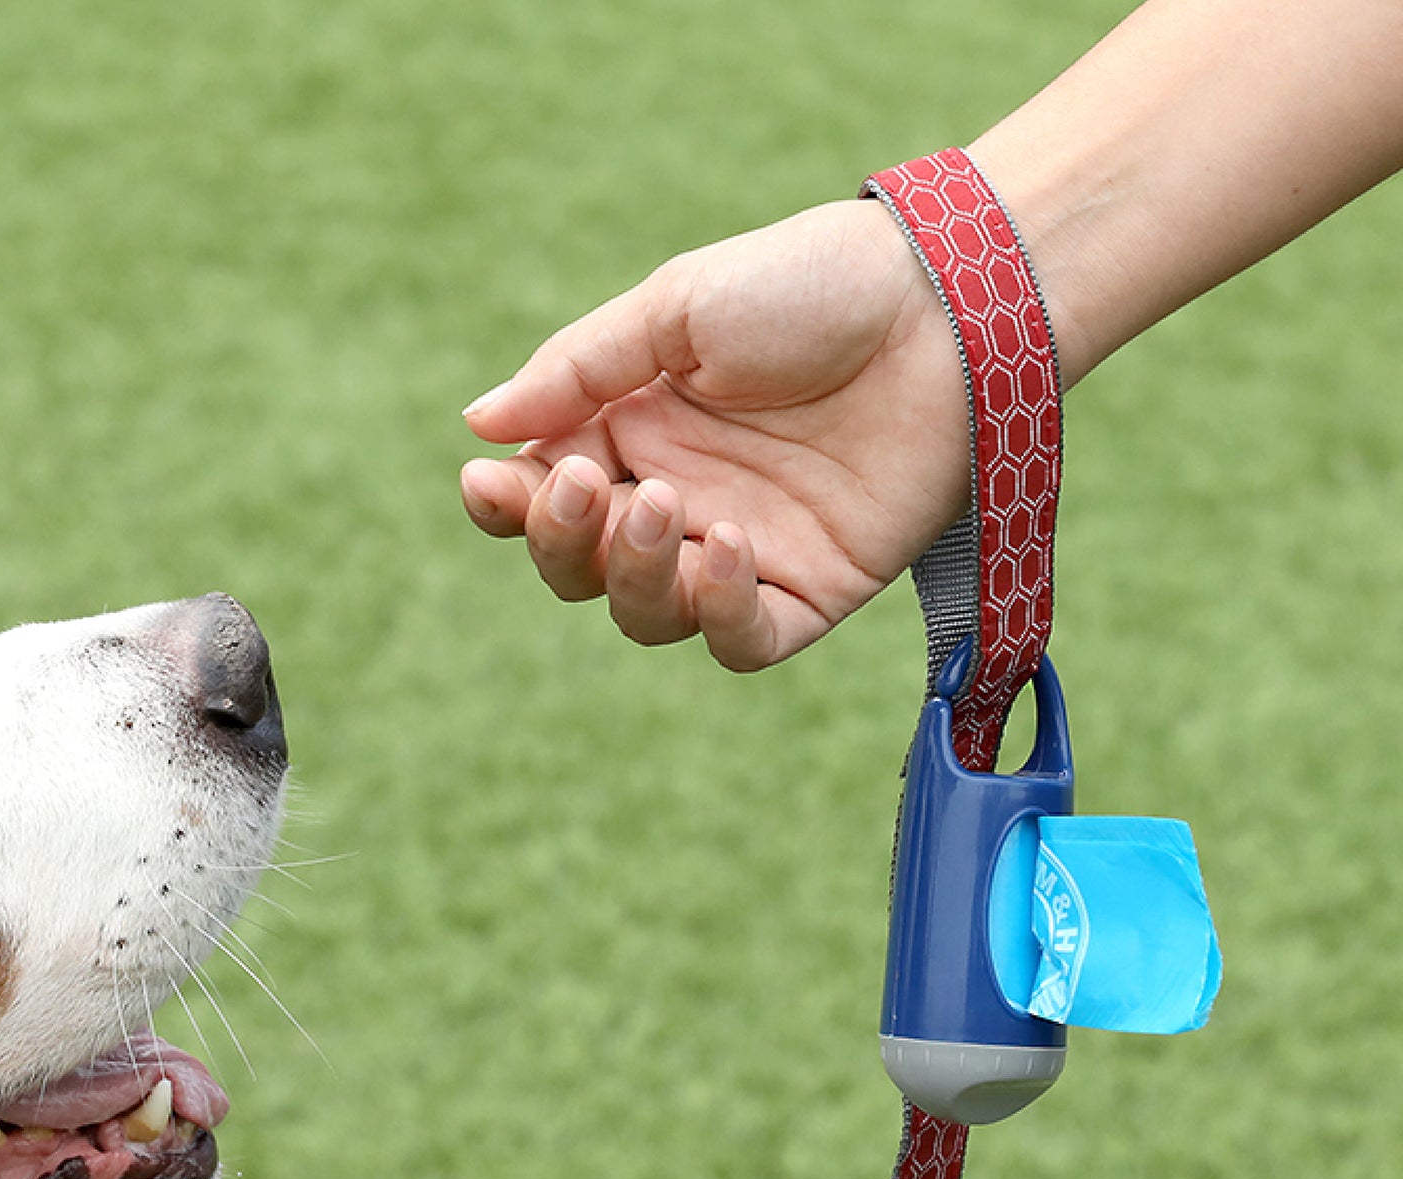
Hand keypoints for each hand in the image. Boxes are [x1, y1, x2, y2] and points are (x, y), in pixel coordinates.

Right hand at [460, 199, 971, 670]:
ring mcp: (742, 554)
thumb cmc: (813, 286)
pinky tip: (728, 551)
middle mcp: (679, 502)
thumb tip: (479, 422)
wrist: (948, 304)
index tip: (493, 482)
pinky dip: (718, 614)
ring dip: (636, 575)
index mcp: (634, 434)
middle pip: (584, 568)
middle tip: (581, 485)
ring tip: (666, 507)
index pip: (544, 498)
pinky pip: (741, 641)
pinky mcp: (809, 591)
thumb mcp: (677, 306)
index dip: (509, 507)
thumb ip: (578, 370)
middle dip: (564, 540)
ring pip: (649, 616)